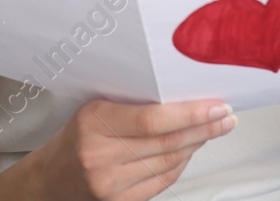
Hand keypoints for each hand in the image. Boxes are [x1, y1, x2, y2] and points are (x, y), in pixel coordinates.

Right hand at [28, 97, 235, 200]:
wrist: (53, 176)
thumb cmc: (79, 135)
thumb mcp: (96, 107)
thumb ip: (134, 102)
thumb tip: (183, 96)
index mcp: (94, 121)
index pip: (152, 120)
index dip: (190, 115)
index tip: (216, 106)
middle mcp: (101, 155)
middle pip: (167, 143)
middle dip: (203, 129)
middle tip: (226, 117)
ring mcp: (111, 183)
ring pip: (169, 162)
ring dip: (196, 145)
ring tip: (213, 130)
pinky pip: (163, 181)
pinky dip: (181, 164)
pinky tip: (190, 150)